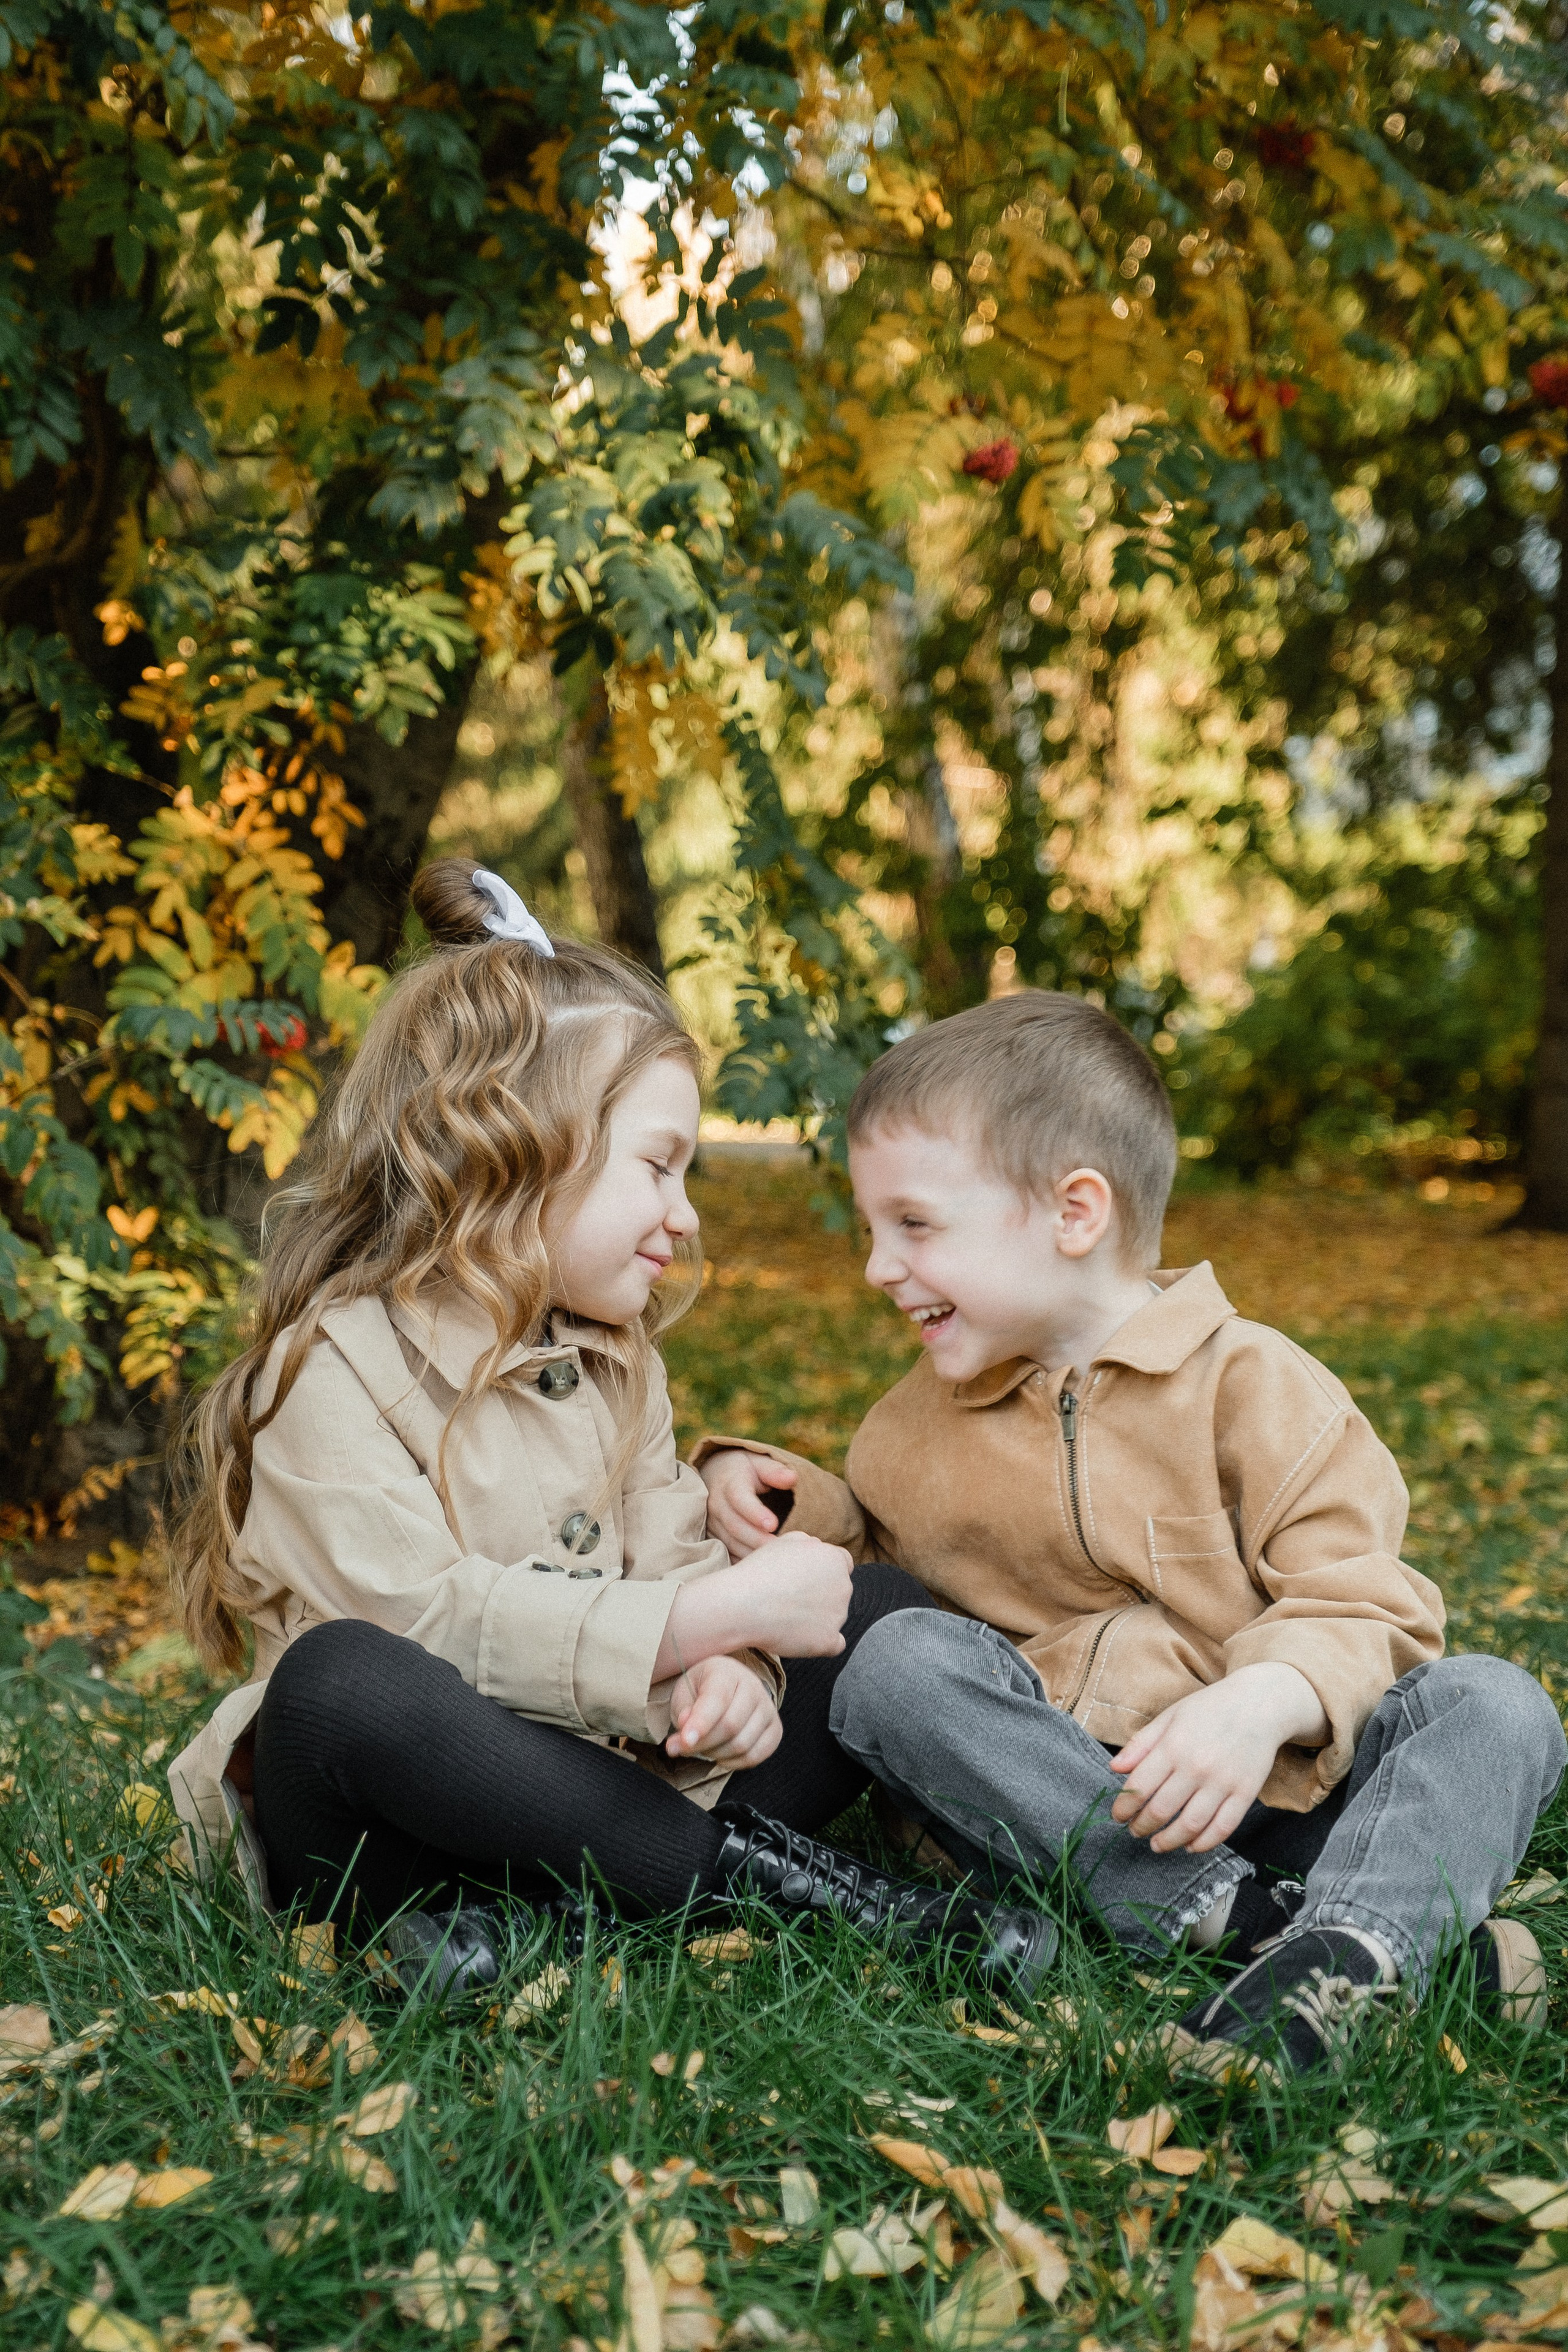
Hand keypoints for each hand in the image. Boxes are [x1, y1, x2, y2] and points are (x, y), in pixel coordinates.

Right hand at [653, 1532, 853, 1684]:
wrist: (742, 1605)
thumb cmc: (759, 1571)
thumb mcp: (785, 1542)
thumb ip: (810, 1543)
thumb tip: (819, 1549)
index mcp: (835, 1559)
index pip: (842, 1564)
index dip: (823, 1572)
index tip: (804, 1580)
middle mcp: (844, 1586)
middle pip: (839, 1591)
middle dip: (822, 1594)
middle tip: (790, 1598)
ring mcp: (838, 1615)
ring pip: (834, 1617)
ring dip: (817, 1618)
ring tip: (785, 1616)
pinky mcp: (829, 1640)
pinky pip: (834, 1644)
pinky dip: (820, 1642)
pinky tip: (799, 1636)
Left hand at [666, 1655, 781, 1768]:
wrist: (722, 1690)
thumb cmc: (700, 1691)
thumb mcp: (683, 1694)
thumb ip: (683, 1711)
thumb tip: (686, 1729)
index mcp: (727, 1672)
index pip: (718, 1699)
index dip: (701, 1723)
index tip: (684, 1742)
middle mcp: (753, 1686)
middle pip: (731, 1726)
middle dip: (704, 1744)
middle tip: (685, 1748)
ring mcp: (768, 1708)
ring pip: (742, 1744)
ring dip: (716, 1754)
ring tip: (703, 1748)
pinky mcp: (775, 1729)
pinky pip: (756, 1756)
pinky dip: (734, 1763)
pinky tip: (720, 1755)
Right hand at [700, 1449, 797, 1559]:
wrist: (715, 1475)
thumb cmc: (744, 1469)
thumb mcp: (758, 1462)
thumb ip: (774, 1471)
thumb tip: (792, 1478)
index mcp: (729, 1483)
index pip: (739, 1499)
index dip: (755, 1513)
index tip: (773, 1524)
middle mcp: (717, 1505)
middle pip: (735, 1526)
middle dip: (757, 1539)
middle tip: (781, 1547)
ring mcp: (713, 1523)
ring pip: (730, 1543)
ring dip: (752, 1553)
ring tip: (777, 1559)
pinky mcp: (713, 1537)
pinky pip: (727, 1553)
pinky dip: (744, 1561)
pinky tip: (763, 1566)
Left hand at [1107, 1663, 1329, 1853]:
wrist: (1259, 1704)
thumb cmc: (1209, 1708)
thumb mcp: (1170, 1716)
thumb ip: (1141, 1743)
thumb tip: (1114, 1768)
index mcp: (1174, 1746)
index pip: (1140, 1787)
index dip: (1124, 1806)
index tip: (1118, 1815)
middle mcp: (1197, 1767)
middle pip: (1161, 1810)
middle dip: (1142, 1826)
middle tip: (1134, 1831)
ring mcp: (1223, 1783)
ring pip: (1191, 1826)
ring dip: (1169, 1841)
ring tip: (1157, 1844)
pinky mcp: (1246, 1794)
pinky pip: (1223, 1828)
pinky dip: (1204, 1843)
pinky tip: (1191, 1846)